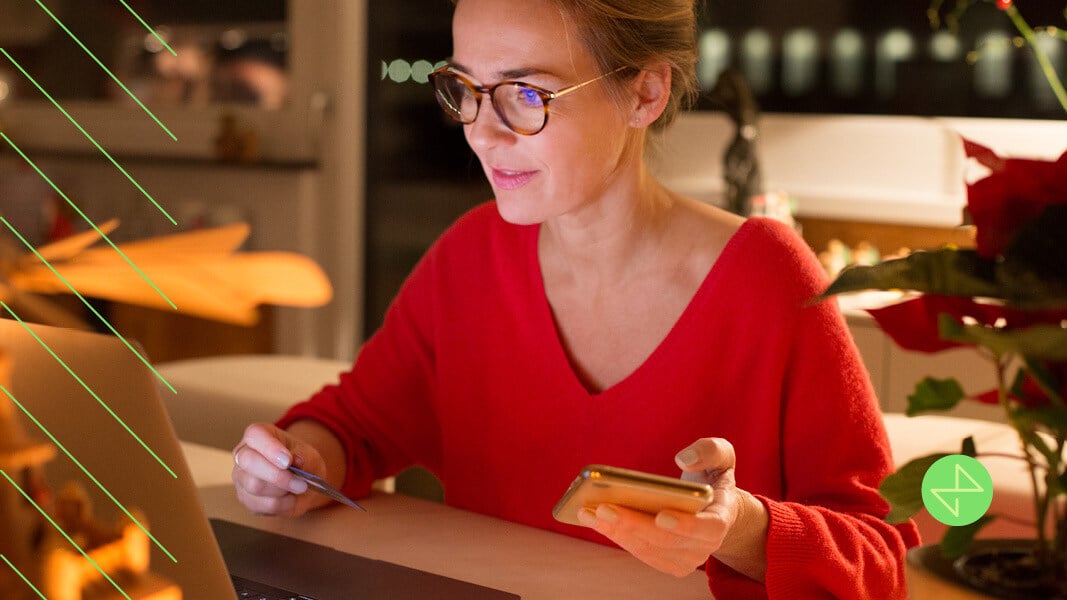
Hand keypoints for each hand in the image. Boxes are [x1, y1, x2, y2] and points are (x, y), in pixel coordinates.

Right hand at [231, 423, 329, 516]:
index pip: (255, 436)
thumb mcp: (308, 453)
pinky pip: (261, 504)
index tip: (288, 461)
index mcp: (257, 435)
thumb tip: (296, 460)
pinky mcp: (245, 498)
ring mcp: (241, 478)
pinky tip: (290, 498)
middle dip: (277, 475)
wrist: (304, 481)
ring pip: (255, 486)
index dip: (270, 448)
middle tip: (301, 482)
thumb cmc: (302, 461)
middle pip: (249, 462)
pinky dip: (282, 504)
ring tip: (299, 487)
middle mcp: (243, 454)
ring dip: (283, 490)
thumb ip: (302, 455)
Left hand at [577, 438, 767, 580]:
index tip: (661, 515)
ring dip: (617, 532)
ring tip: (588, 511)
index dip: (686, 525)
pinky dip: (616, 536)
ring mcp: (686, 559)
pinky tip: (594, 519)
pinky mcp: (667, 562)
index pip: (708, 528)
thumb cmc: (713, 478)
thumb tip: (683, 459)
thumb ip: (710, 450)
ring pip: (648, 549)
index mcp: (721, 518)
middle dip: (633, 524)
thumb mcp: (721, 456)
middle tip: (603, 507)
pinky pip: (639, 552)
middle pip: (667, 541)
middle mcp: (705, 546)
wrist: (713, 508)